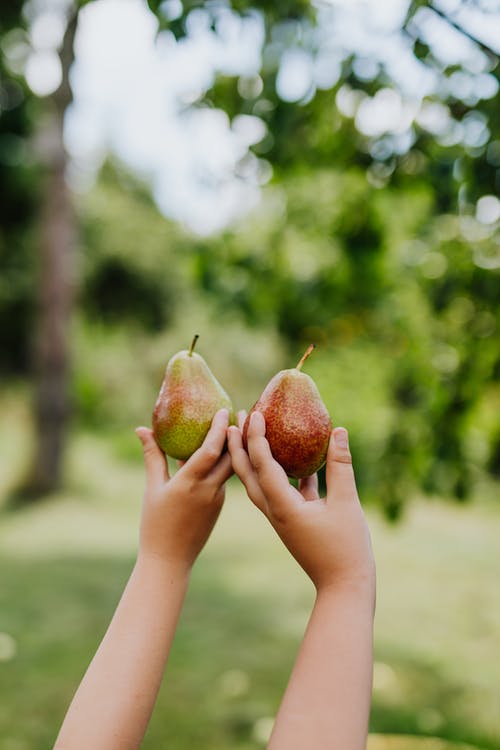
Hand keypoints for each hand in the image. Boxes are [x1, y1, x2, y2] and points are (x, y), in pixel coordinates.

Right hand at [135, 408, 232, 571]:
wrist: (169, 561)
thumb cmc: (154, 524)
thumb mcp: (152, 488)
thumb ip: (153, 457)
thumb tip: (142, 429)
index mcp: (190, 483)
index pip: (212, 450)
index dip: (220, 428)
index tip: (223, 410)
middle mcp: (208, 490)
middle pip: (229, 456)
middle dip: (235, 434)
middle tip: (234, 413)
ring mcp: (217, 499)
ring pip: (229, 468)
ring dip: (231, 448)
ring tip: (231, 428)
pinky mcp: (218, 506)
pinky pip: (223, 479)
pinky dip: (222, 464)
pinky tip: (219, 453)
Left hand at [228, 412, 374, 597]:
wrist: (343, 588)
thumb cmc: (346, 548)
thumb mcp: (347, 503)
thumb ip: (340, 466)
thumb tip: (338, 431)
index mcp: (282, 507)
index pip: (262, 465)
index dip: (256, 437)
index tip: (253, 413)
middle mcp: (274, 511)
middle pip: (248, 474)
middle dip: (239, 444)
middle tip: (236, 416)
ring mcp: (281, 517)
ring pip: (261, 482)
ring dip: (255, 457)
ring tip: (255, 431)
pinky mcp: (292, 521)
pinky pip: (281, 491)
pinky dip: (282, 472)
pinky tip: (298, 457)